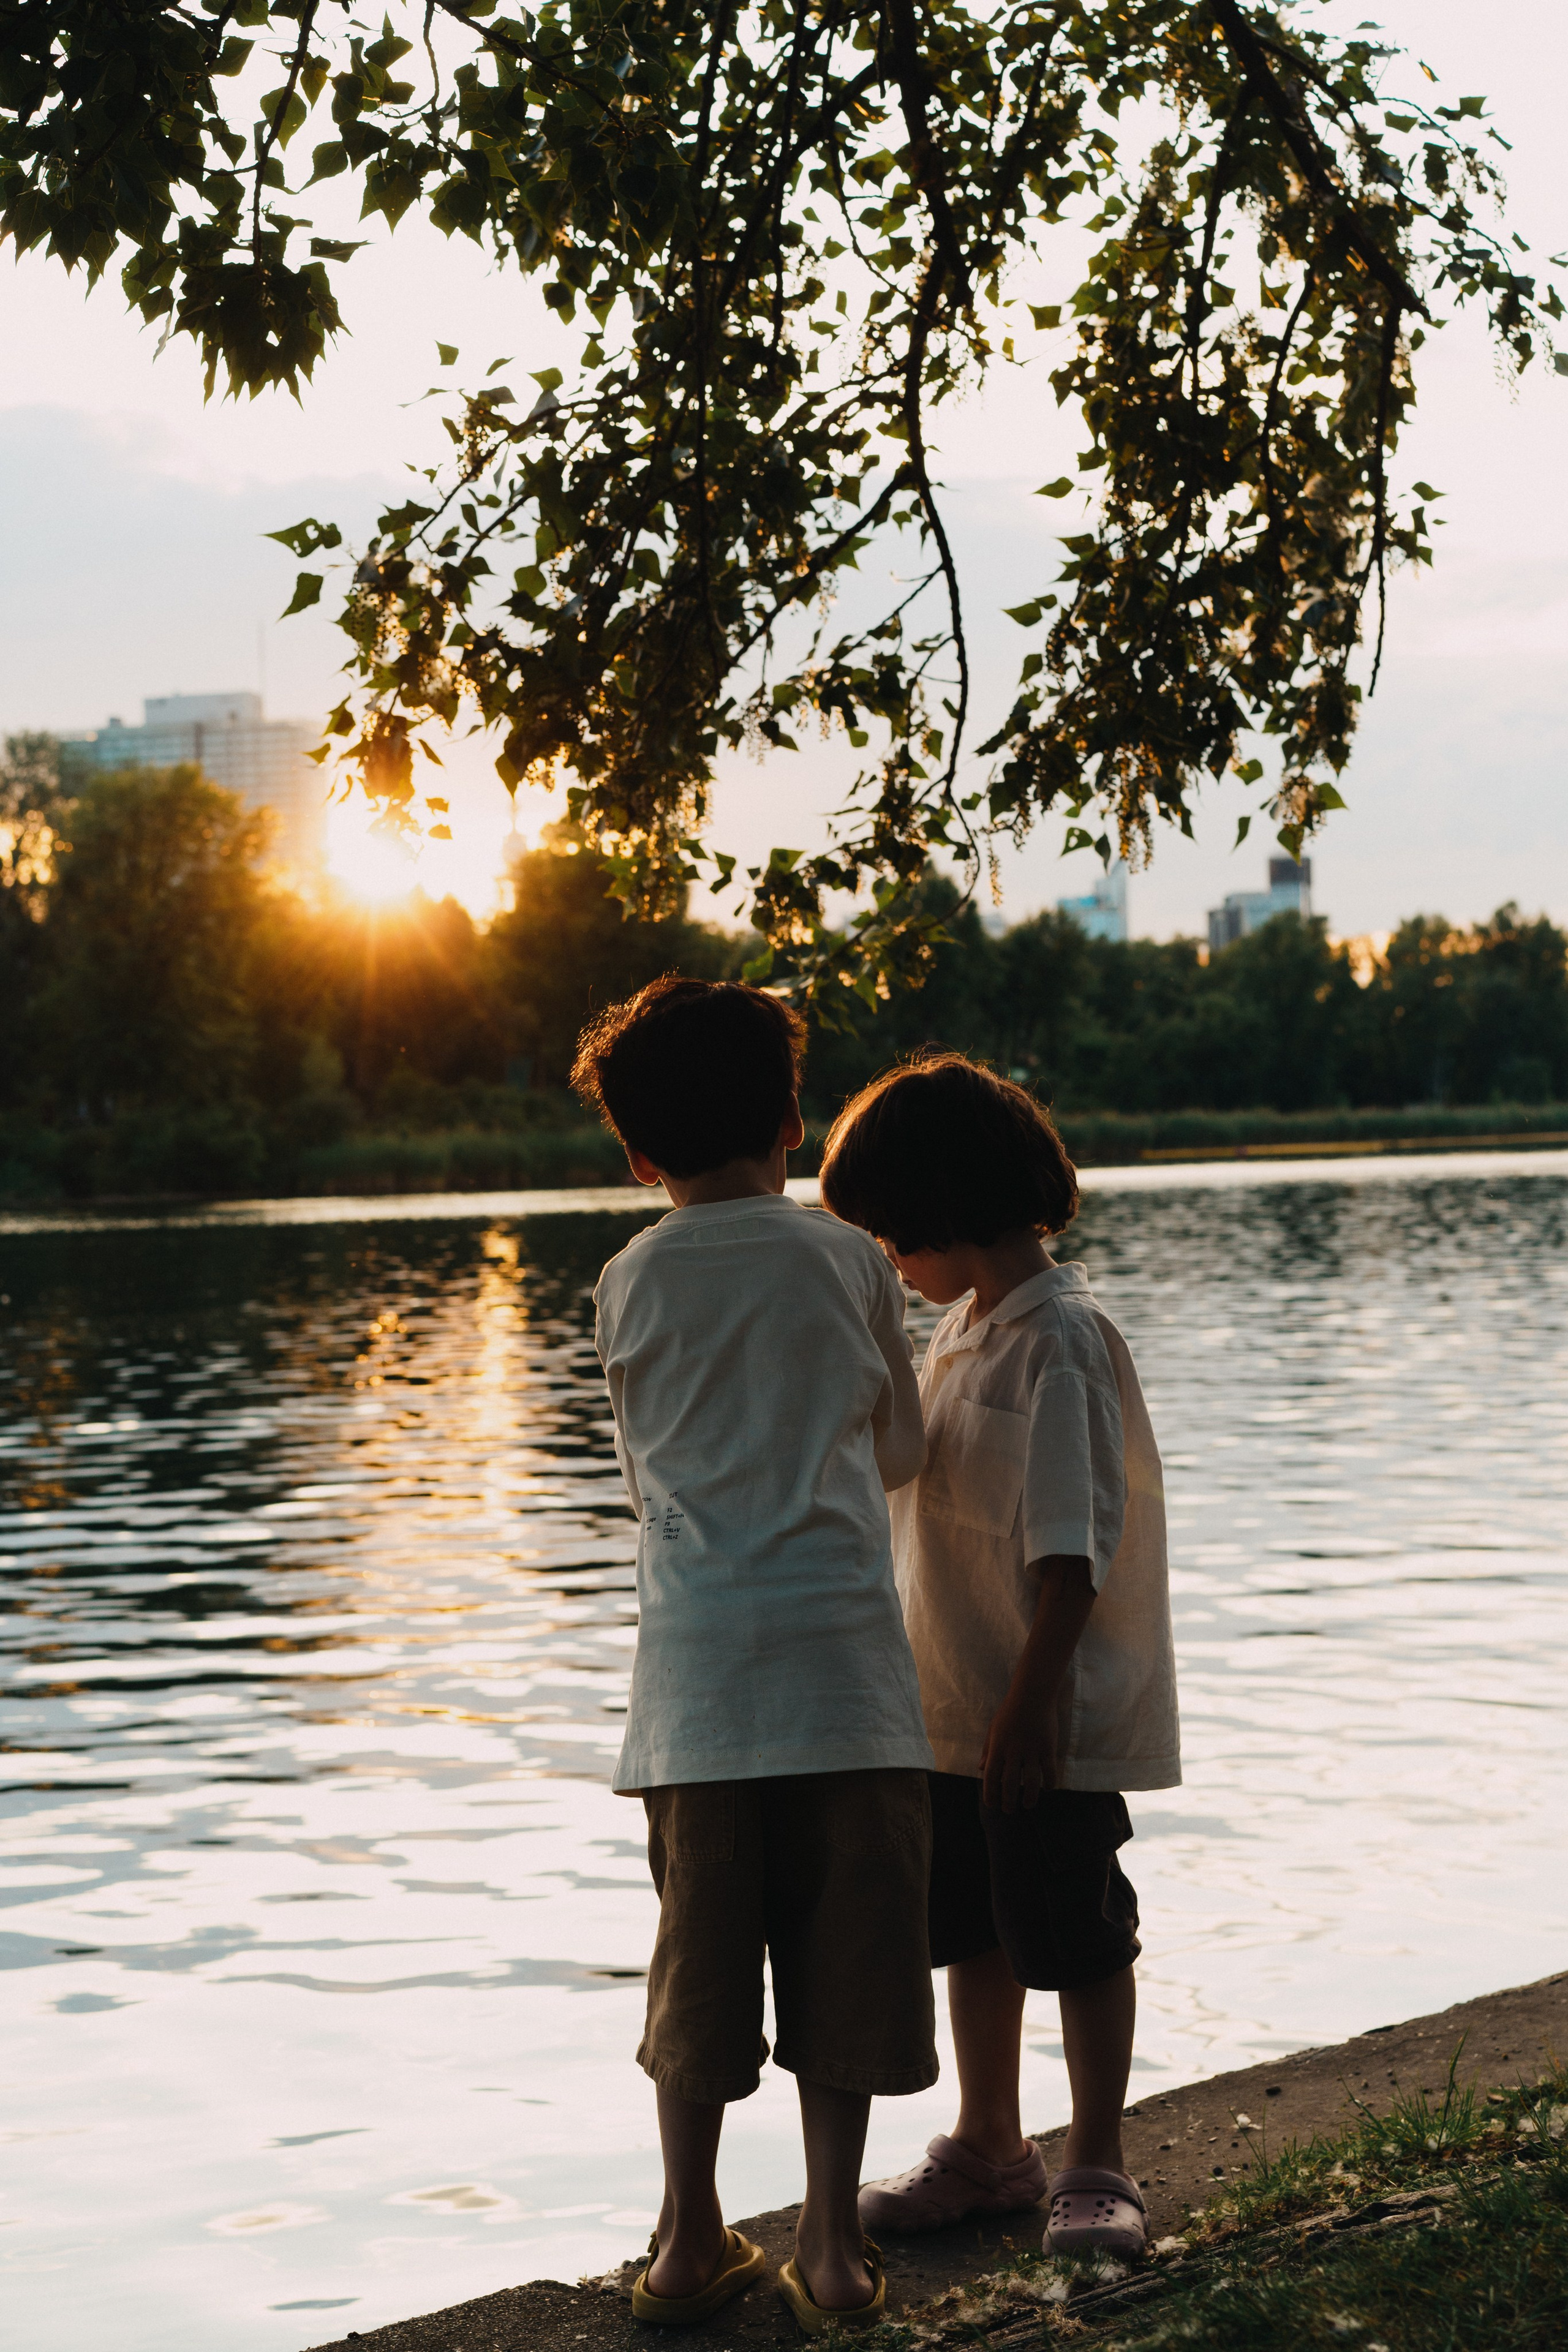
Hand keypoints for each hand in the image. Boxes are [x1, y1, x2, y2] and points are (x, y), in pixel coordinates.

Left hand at [980, 1684, 1059, 1813]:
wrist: (1032, 1694)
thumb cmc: (1010, 1710)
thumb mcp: (993, 1728)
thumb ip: (988, 1749)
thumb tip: (980, 1768)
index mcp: (998, 1747)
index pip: (990, 1777)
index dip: (990, 1794)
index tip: (991, 1805)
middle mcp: (1013, 1751)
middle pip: (1010, 1784)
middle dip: (1008, 1801)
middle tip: (1009, 1810)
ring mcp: (1032, 1750)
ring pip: (1031, 1781)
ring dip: (1029, 1797)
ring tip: (1028, 1806)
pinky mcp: (1048, 1747)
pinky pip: (1049, 1770)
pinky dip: (1049, 1782)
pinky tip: (1047, 1789)